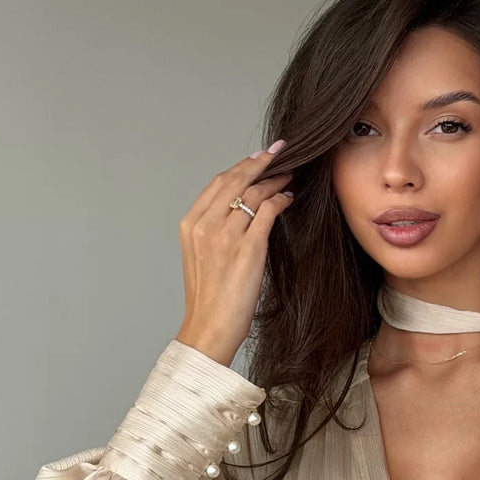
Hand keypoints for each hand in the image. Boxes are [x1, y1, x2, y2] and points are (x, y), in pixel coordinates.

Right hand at [175, 142, 295, 366]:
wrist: (209, 328)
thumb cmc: (210, 300)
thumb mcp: (201, 258)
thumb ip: (214, 232)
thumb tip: (239, 212)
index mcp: (190, 225)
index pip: (218, 183)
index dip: (241, 166)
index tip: (258, 157)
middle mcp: (205, 225)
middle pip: (236, 180)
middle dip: (260, 162)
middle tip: (280, 151)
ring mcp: (226, 236)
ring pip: (254, 193)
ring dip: (275, 180)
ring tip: (289, 176)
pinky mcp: (248, 249)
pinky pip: (268, 212)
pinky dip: (281, 201)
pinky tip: (289, 198)